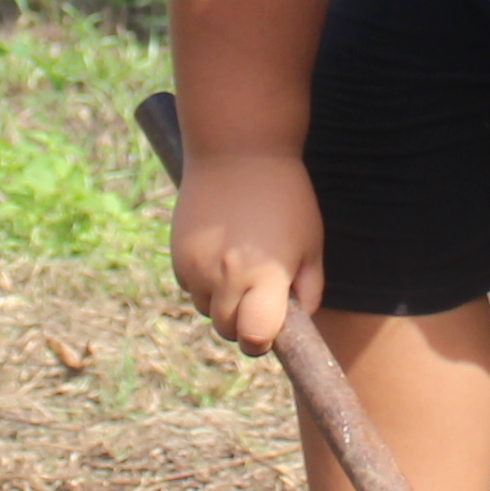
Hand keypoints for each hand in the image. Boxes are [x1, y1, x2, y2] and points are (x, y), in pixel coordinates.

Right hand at [172, 150, 322, 355]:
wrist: (237, 150)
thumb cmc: (285, 197)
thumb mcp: (311, 243)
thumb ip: (308, 290)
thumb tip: (294, 323)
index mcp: (265, 277)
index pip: (254, 338)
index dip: (263, 340)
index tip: (271, 327)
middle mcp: (225, 277)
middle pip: (229, 330)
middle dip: (245, 322)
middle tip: (261, 294)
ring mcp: (196, 267)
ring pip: (207, 310)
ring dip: (223, 301)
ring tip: (241, 264)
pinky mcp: (178, 256)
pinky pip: (191, 287)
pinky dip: (205, 282)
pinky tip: (221, 251)